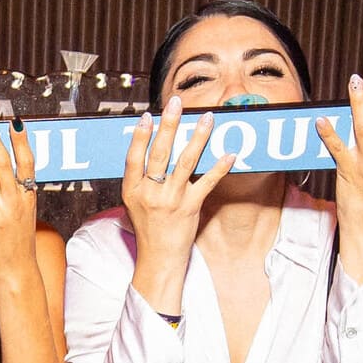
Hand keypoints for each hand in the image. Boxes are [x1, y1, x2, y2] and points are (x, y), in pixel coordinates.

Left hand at [0, 112, 39, 292]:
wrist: (18, 271)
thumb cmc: (20, 239)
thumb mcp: (26, 211)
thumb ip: (19, 189)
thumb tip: (9, 165)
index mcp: (26, 196)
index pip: (27, 163)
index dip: (21, 141)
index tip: (14, 119)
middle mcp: (13, 202)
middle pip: (1, 164)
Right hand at [122, 94, 234, 263]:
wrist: (159, 259)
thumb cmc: (148, 229)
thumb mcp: (134, 203)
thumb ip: (140, 179)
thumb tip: (149, 148)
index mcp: (132, 190)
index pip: (134, 157)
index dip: (140, 136)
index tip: (147, 115)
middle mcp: (150, 193)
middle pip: (160, 153)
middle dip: (169, 125)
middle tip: (177, 103)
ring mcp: (171, 200)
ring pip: (186, 162)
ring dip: (198, 137)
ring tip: (208, 118)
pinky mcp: (190, 208)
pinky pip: (207, 183)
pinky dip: (220, 168)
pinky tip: (230, 154)